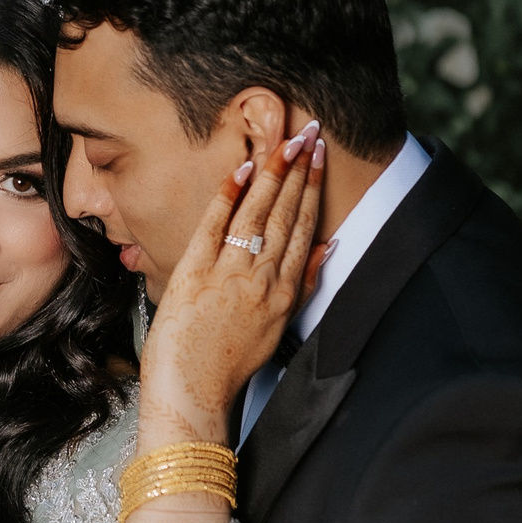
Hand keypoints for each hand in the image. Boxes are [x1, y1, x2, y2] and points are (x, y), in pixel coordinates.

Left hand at [139, 123, 324, 442]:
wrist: (192, 390)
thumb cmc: (229, 362)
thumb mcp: (278, 327)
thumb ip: (304, 284)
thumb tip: (329, 249)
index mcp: (284, 293)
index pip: (305, 229)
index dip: (313, 189)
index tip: (319, 158)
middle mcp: (263, 279)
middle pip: (287, 214)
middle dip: (300, 169)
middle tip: (311, 131)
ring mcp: (230, 274)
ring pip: (258, 213)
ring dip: (274, 173)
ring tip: (286, 140)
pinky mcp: (196, 272)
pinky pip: (216, 225)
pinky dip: (230, 195)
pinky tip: (242, 169)